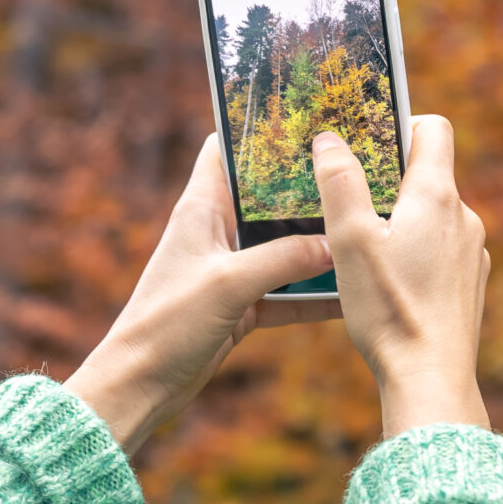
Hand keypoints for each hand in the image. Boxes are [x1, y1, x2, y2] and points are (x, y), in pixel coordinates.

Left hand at [67, 133, 338, 453]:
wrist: (139, 385)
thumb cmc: (167, 325)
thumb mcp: (230, 284)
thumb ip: (285, 259)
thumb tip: (338, 242)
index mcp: (201, 209)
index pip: (226, 150)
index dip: (260, 130)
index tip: (305, 117)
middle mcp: (216, 232)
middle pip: (267, 196)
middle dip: (306, 187)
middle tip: (355, 171)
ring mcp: (230, 269)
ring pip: (283, 244)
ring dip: (316, 241)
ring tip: (363, 224)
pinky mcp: (241, 305)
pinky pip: (286, 291)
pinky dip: (314, 293)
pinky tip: (350, 292)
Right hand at [313, 115, 490, 437]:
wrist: (430, 378)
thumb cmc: (388, 309)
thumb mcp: (349, 240)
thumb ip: (339, 182)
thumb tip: (329, 139)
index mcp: (437, 196)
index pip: (434, 128)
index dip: (401, 123)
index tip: (367, 141)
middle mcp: (465, 218)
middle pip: (429, 174)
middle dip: (390, 179)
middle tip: (349, 198)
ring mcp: (472, 254)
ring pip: (434, 217)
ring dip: (401, 221)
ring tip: (364, 248)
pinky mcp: (470, 285)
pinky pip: (442, 252)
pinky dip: (417, 254)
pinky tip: (389, 283)